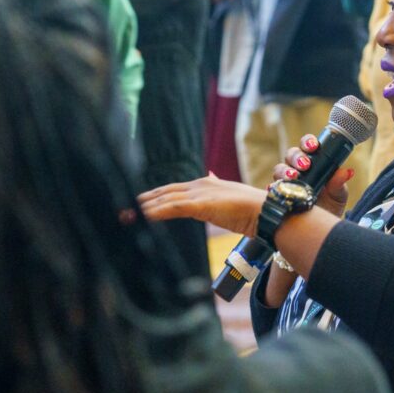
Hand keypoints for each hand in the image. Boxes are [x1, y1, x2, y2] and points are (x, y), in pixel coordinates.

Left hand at [139, 174, 265, 238]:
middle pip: (166, 191)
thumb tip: (210, 176)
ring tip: (129, 213)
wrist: (267, 212)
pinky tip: (145, 216)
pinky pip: (174, 208)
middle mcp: (201, 185)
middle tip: (126, 207)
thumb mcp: (230, 199)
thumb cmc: (253, 210)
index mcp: (206, 183)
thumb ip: (217, 191)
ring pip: (167, 199)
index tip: (141, 201)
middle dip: (146, 200)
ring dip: (147, 207)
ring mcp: (201, 193)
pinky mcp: (202, 204)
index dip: (157, 195)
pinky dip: (158, 211)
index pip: (175, 189)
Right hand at [273, 135, 353, 218]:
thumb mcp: (338, 195)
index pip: (307, 146)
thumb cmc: (329, 207)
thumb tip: (348, 172)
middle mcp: (296, 169)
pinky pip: (271, 188)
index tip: (314, 146)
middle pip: (291, 154)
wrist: (319, 230)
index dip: (308, 142)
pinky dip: (273, 187)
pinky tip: (276, 189)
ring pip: (279, 169)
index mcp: (312, 162)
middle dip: (297, 157)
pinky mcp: (277, 195)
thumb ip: (339, 183)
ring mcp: (285, 181)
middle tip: (305, 165)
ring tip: (293, 177)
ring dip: (285, 171)